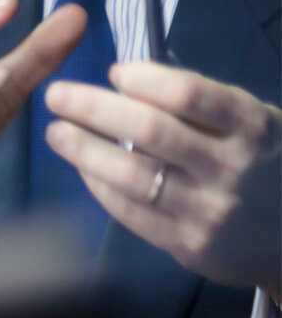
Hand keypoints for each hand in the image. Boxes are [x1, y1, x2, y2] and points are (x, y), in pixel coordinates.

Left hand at [45, 61, 281, 297]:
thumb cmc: (265, 165)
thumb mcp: (254, 125)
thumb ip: (203, 106)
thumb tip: (125, 79)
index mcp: (252, 126)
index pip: (188, 94)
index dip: (143, 79)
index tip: (114, 71)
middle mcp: (232, 167)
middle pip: (150, 130)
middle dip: (93, 108)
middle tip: (56, 94)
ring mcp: (210, 210)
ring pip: (133, 175)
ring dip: (84, 150)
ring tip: (56, 132)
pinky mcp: (191, 246)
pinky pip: (132, 212)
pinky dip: (100, 186)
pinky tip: (82, 169)